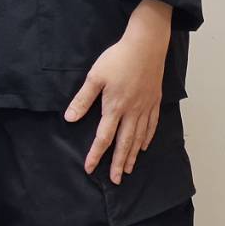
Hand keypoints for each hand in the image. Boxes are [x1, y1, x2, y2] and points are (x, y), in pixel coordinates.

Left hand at [64, 0, 171, 183]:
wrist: (146, 45)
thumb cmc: (117, 58)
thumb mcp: (95, 76)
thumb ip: (83, 99)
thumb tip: (70, 118)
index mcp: (114, 107)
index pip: (103, 137)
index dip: (96, 154)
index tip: (89, 168)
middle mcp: (132, 112)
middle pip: (124, 143)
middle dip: (118, 163)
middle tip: (115, 180)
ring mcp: (145, 108)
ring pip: (139, 137)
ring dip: (132, 155)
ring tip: (128, 169)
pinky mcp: (154, 101)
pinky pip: (152, 125)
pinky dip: (147, 138)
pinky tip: (143, 146)